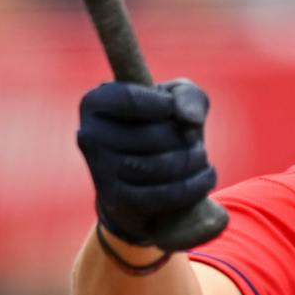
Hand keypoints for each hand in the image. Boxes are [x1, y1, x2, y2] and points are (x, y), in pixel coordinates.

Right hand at [76, 79, 217, 248]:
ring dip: (193, 161)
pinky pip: (163, 195)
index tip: (177, 113)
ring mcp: (99, 170)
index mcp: (96, 102)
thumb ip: (187, 95)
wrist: (145, 177)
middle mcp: (89, 135)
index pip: (133, 100)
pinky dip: (194, 186)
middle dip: (185, 138)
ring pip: (158, 167)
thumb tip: (189, 117)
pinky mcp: (116, 199)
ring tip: (200, 157)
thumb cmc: (161, 127)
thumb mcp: (176, 101)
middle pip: (152, 136)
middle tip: (193, 139)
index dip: (167, 106)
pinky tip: (206, 176)